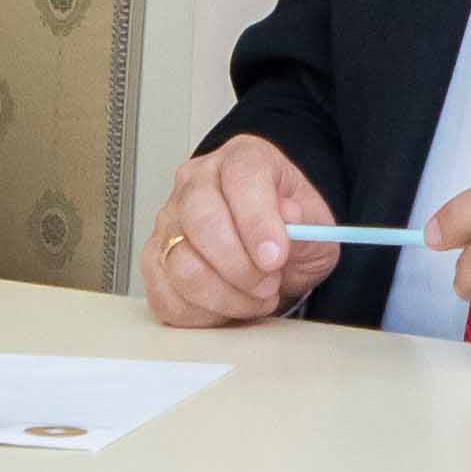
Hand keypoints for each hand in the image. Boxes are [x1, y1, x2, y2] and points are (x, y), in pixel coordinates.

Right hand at [141, 135, 341, 326]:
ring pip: (182, 266)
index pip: (241, 179)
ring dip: (226, 296)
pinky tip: (227, 305)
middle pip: (201, 222)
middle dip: (240, 267)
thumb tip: (288, 219)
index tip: (275, 258)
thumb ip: (305, 223)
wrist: (274, 255)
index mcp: (241, 158)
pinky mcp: (154, 260)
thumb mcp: (316, 226)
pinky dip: (203, 313)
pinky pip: (166, 296)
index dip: (257, 222)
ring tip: (255, 296)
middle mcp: (196, 183)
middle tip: (269, 284)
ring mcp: (169, 221)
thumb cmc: (292, 234)